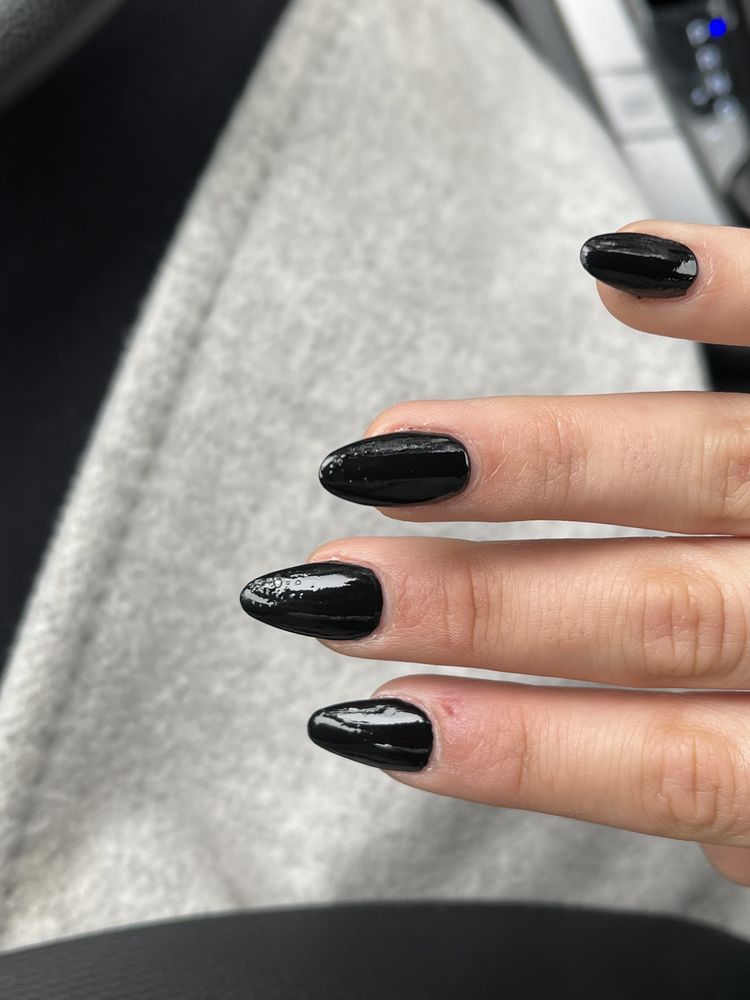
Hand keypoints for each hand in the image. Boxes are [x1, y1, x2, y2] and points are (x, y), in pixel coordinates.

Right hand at [241, 220, 749, 886]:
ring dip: (533, 458)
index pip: (673, 763)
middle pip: (655, 613)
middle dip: (478, 603)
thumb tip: (616, 782)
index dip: (521, 753)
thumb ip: (742, 807)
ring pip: (701, 466)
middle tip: (337, 584)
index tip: (379, 726)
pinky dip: (721, 291)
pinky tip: (614, 269)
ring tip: (394, 452)